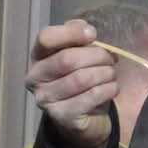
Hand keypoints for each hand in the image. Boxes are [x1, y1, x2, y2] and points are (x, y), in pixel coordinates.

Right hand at [25, 19, 118, 147]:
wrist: (84, 119)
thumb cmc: (81, 81)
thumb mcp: (79, 55)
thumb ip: (78, 37)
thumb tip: (86, 29)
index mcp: (38, 57)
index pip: (45, 38)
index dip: (71, 33)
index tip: (92, 34)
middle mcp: (35, 78)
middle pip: (68, 59)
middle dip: (97, 56)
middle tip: (110, 60)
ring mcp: (46, 99)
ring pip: (81, 78)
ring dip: (105, 74)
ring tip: (111, 74)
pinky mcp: (62, 116)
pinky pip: (91, 96)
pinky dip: (108, 89)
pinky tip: (112, 88)